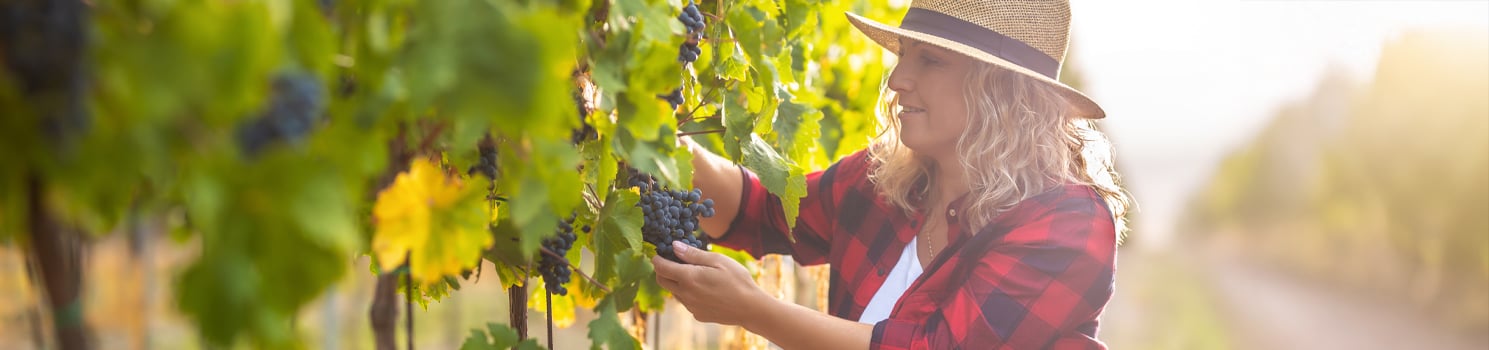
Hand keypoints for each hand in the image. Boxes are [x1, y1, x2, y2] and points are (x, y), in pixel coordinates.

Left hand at [652, 241, 771, 326]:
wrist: (750, 307)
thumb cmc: (737, 280)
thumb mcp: (717, 260)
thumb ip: (693, 254)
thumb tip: (674, 246)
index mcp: (688, 278)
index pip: (661, 267)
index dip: (657, 258)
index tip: (659, 252)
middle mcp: (685, 294)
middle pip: (662, 281)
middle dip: (662, 270)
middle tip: (672, 261)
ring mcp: (691, 307)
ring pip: (674, 292)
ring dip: (676, 282)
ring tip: (693, 274)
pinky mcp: (698, 315)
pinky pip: (686, 302)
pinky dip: (688, 293)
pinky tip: (704, 288)